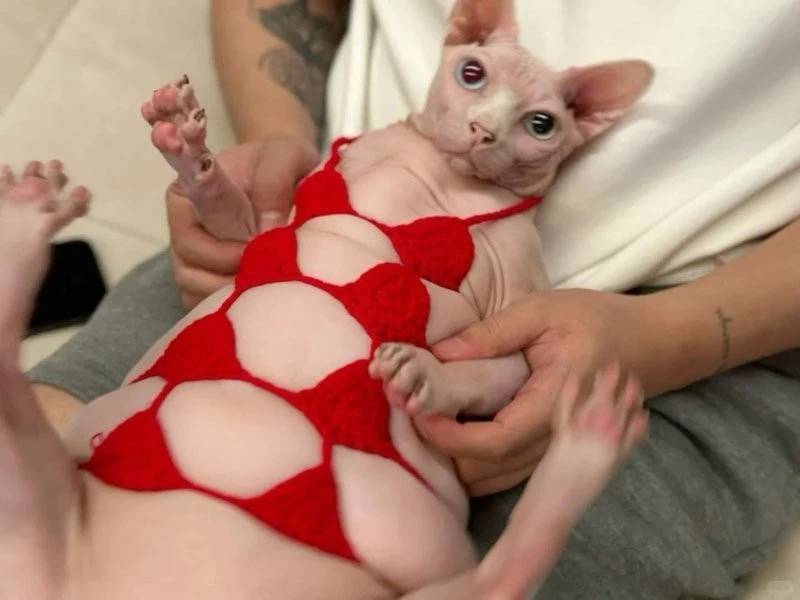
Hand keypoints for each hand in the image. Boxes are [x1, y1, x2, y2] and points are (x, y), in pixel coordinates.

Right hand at [167, 135, 318, 308]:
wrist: (290, 173)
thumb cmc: (281, 160)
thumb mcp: (285, 157)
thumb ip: (273, 183)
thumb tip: (266, 231)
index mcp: (188, 195)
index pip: (185, 236)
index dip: (217, 252)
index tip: (252, 250)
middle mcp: (184, 229)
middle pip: (188, 271)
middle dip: (227, 278)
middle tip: (268, 273)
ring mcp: (193, 257)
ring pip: (196, 292)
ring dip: (232, 295)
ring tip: (268, 283)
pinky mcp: (208, 277)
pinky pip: (208, 304)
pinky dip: (232, 305)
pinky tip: (262, 294)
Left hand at [418, 288, 644, 495]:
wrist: (651, 344)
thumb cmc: (598, 322)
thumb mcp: (544, 311)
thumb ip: (493, 332)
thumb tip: (441, 353)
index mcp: (552, 404)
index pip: (492, 441)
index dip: (448, 437)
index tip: (416, 412)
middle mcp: (553, 439)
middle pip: (486, 469)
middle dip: (442, 449)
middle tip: (411, 413)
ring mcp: (554, 449)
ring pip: (494, 476)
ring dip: (456, 457)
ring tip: (426, 419)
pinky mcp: (552, 449)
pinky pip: (506, 468)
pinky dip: (475, 457)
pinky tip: (454, 428)